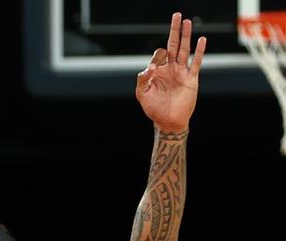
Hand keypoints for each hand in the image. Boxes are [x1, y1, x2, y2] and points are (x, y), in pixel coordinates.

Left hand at [135, 13, 205, 131]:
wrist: (168, 122)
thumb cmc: (154, 109)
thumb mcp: (142, 95)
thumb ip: (142, 80)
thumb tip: (148, 68)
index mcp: (159, 71)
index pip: (159, 54)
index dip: (156, 58)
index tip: (153, 69)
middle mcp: (171, 68)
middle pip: (174, 45)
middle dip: (175, 30)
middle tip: (177, 15)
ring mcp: (182, 72)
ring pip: (185, 50)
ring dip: (186, 36)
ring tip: (187, 22)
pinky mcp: (191, 79)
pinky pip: (196, 63)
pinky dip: (199, 52)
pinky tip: (202, 40)